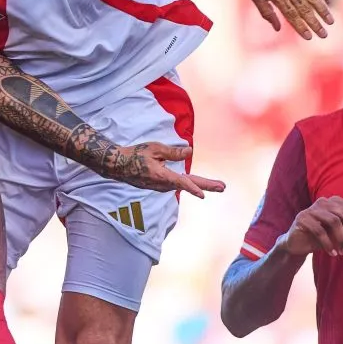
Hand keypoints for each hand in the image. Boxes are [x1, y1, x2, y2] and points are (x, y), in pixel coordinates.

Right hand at [110, 144, 225, 196]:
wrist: (119, 165)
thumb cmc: (136, 154)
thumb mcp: (155, 149)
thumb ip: (173, 152)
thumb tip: (190, 152)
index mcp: (162, 175)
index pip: (180, 182)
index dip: (193, 188)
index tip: (203, 195)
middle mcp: (163, 184)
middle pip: (188, 185)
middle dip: (207, 186)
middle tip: (223, 187)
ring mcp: (161, 186)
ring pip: (184, 185)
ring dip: (200, 185)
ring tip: (217, 186)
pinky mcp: (160, 186)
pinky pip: (177, 184)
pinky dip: (189, 184)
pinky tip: (198, 184)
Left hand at [244, 0, 333, 39]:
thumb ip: (266, 12)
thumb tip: (278, 29)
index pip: (292, 15)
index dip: (301, 27)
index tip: (309, 37)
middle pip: (305, 9)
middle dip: (316, 23)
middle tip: (324, 35)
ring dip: (323, 10)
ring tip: (331, 21)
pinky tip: (328, 0)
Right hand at [276, 194, 342, 257]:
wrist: (299, 243)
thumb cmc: (322, 235)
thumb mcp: (341, 225)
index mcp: (334, 201)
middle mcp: (323, 202)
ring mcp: (311, 209)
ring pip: (334, 221)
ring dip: (340, 240)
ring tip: (341, 252)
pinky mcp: (302, 218)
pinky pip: (319, 230)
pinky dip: (327, 243)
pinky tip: (331, 252)